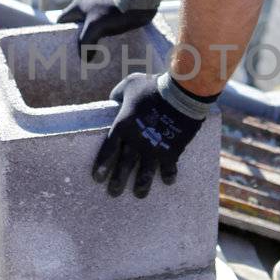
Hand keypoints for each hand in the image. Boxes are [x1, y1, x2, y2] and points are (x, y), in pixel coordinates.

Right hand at [57, 0, 157, 54]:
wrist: (140, 1)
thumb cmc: (115, 12)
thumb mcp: (95, 27)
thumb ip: (85, 43)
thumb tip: (84, 58)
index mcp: (78, 5)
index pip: (61, 21)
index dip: (58, 34)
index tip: (60, 49)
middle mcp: (87, 6)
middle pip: (75, 26)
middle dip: (75, 41)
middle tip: (76, 56)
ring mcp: (100, 10)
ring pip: (89, 29)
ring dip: (90, 41)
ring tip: (90, 56)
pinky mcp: (112, 14)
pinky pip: (102, 29)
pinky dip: (101, 38)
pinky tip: (104, 50)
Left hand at [92, 73, 203, 198]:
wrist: (181, 94)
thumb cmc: (153, 86)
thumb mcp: (130, 84)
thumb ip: (118, 94)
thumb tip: (112, 101)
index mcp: (123, 125)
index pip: (108, 149)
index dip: (102, 165)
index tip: (97, 178)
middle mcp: (136, 141)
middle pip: (124, 165)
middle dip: (118, 180)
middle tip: (113, 192)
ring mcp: (154, 148)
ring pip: (145, 172)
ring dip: (142, 184)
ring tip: (140, 195)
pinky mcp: (172, 151)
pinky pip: (169, 167)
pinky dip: (168, 175)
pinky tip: (168, 182)